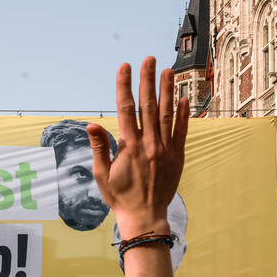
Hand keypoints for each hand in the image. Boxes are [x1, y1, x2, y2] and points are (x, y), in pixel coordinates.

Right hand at [86, 57, 187, 237]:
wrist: (145, 217)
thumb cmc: (120, 197)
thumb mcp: (102, 174)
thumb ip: (100, 147)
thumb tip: (92, 125)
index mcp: (128, 147)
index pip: (125, 109)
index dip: (124, 86)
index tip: (124, 68)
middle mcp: (148, 144)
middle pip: (147, 105)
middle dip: (147, 80)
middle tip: (148, 59)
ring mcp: (165, 149)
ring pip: (166, 113)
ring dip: (167, 90)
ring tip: (168, 70)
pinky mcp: (177, 156)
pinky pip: (182, 130)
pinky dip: (184, 113)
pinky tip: (185, 97)